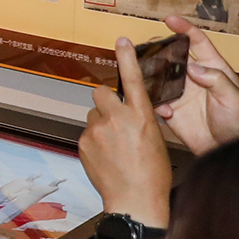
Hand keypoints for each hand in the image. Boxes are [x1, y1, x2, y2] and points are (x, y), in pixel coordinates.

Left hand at [81, 39, 176, 224]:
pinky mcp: (83, 142)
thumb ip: (139, 120)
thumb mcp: (156, 139)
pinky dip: (94, 141)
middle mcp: (117, 118)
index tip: (121, 40)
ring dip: (100, 124)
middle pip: (100, 93)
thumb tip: (128, 114)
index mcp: (141, 115)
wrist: (135, 199)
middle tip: (114, 117)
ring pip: (93, 115)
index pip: (133, 79)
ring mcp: (96, 130)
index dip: (127, 57)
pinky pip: (86, 133)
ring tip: (114, 146)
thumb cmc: (153, 174)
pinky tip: (106, 157)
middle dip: (105, 101)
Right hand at [159, 18, 238, 152]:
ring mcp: (182, 93)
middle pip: (174, 56)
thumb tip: (194, 68)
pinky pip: (156, 100)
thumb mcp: (235, 99)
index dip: (185, 30)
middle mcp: (195, 78)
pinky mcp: (171, 109)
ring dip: (151, 73)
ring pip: (160, 75)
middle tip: (148, 47)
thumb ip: (217, 81)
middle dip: (160, 48)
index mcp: (214, 70)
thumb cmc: (238, 124)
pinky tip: (163, 109)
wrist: (226, 150)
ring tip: (143, 72)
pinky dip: (154, 102)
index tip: (170, 20)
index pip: (198, 43)